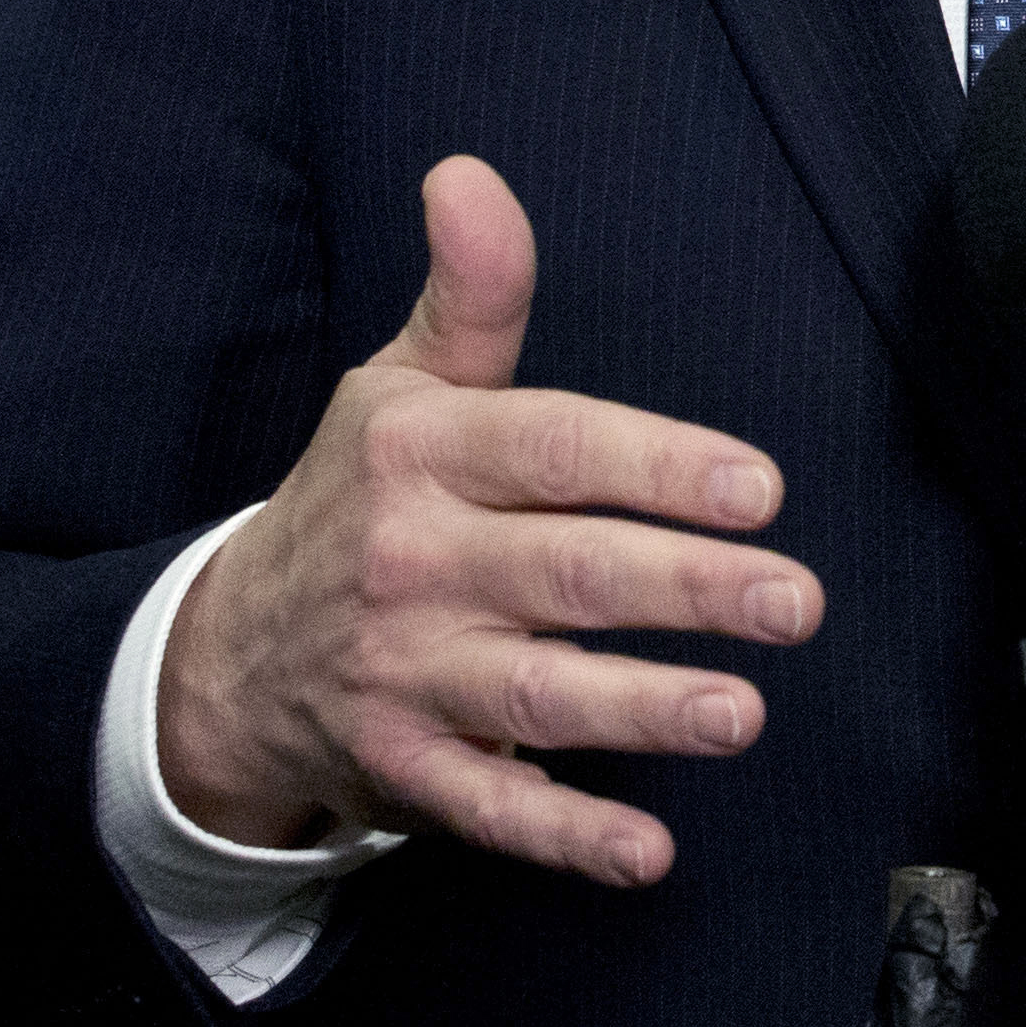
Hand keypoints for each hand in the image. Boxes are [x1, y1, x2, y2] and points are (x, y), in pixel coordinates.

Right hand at [153, 155, 817, 875]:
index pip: (554, 450)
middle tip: (795, 602)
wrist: (230, 650)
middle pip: (565, 574)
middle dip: (686, 588)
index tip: (758, 486)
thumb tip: (470, 172)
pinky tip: (648, 854)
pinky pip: (488, 808)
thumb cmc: (358, 496)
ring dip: (643, 708)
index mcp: (425, 452)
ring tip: (743, 712)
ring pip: (535, 693)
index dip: (656, 465)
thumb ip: (472, 291)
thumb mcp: (399, 382)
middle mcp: (413, 562)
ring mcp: (405, 672)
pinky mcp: (402, 767)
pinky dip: (565, 836)